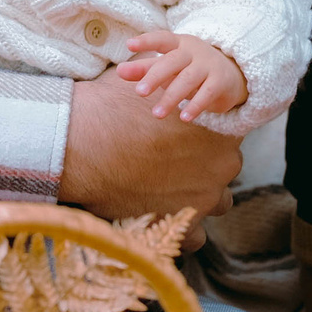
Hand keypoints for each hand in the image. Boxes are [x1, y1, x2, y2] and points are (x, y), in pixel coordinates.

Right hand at [61, 72, 239, 225]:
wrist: (82, 143)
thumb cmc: (112, 107)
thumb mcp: (148, 84)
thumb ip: (169, 85)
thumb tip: (165, 75)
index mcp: (220, 127)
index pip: (228, 135)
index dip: (206, 137)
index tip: (186, 139)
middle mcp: (222, 164)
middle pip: (225, 167)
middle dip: (203, 166)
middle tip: (171, 162)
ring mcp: (207, 197)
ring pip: (217, 202)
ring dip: (197, 197)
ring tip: (167, 191)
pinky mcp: (184, 225)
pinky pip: (195, 237)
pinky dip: (181, 230)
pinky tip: (160, 218)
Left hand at [115, 31, 247, 121]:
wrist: (230, 74)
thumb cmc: (190, 68)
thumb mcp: (168, 66)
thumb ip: (144, 69)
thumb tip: (119, 71)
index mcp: (178, 44)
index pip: (162, 39)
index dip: (146, 41)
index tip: (129, 45)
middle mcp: (194, 52)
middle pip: (172, 61)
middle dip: (155, 76)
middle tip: (139, 92)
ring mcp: (208, 65)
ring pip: (188, 79)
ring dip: (171, 97)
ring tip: (157, 114)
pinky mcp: (220, 81)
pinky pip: (207, 93)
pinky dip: (196, 106)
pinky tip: (184, 118)